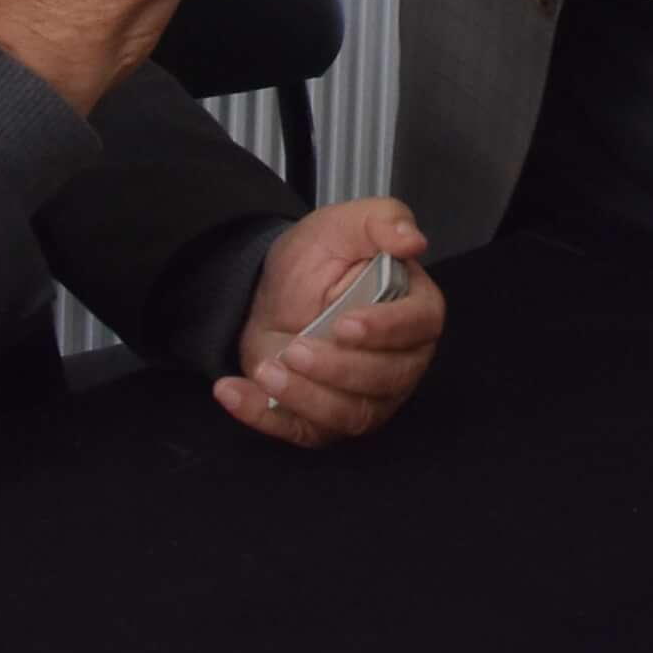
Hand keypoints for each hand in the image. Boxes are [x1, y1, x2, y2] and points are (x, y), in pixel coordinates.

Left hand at [219, 200, 441, 449]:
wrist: (272, 291)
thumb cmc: (317, 259)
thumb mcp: (342, 225)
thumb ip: (381, 220)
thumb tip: (413, 241)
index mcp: (414, 310)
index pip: (419, 326)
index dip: (386, 330)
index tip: (345, 324)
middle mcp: (400, 362)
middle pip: (385, 380)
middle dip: (336, 369)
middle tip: (294, 348)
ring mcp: (367, 398)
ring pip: (350, 415)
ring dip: (305, 397)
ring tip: (266, 369)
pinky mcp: (326, 421)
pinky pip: (303, 431)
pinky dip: (265, 417)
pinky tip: (233, 391)